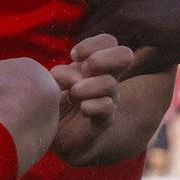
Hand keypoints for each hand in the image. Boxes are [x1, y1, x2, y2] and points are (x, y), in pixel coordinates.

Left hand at [48, 32, 136, 160]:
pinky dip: (93, 105)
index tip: (74, 55)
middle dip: (102, 58)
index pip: (109, 42)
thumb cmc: (56, 104)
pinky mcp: (104, 121)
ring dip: (90, 85)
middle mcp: (107, 80)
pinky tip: (82, 109)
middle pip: (125, 54)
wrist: (59, 138)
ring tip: (74, 93)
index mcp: (96, 66)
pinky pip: (107, 107)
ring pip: (111, 83)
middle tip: (84, 69)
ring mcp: (109, 100)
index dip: (94, 44)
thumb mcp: (54, 82)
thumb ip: (62, 73)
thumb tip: (73, 73)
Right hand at [85, 0, 179, 72]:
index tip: (86, 58)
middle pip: (94, 13)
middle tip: (97, 44)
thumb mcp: (157, 59)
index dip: (87, 49)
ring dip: (99, 8)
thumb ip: (123, 66)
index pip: (92, 34)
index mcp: (129, 16)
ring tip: (107, 22)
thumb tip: (94, 79)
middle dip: (93, 30)